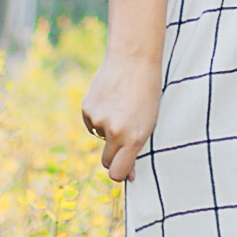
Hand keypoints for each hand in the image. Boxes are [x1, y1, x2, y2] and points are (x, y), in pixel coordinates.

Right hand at [80, 46, 161, 181]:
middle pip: (106, 161)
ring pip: (100, 138)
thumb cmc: (147, 94)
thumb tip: (128, 176)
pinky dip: (100, 117)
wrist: (134, 60)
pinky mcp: (87, 109)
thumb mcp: (149, 123)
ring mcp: (98, 120)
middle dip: (114, 157)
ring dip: (109, 130)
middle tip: (124, 137)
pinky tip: (111, 100)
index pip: (117, 173)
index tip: (124, 172)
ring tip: (122, 107)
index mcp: (133, 138)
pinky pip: (93, 124)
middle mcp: (114, 132)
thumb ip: (137, 149)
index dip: (120, 174)